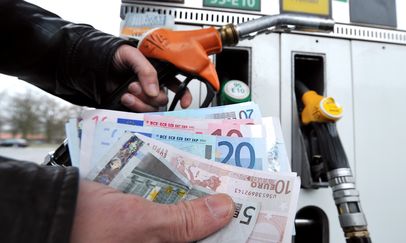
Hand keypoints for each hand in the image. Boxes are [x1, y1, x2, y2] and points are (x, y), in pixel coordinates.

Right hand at [70, 180, 234, 242]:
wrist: (47, 210)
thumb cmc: (89, 227)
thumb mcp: (143, 225)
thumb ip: (186, 221)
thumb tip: (225, 209)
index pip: (207, 241)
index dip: (228, 231)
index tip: (248, 211)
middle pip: (198, 231)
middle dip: (214, 209)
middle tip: (233, 186)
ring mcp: (148, 234)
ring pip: (182, 216)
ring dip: (196, 197)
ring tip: (215, 177)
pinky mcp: (138, 218)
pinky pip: (164, 205)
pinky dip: (175, 191)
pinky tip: (185, 175)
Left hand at [113, 45, 192, 111]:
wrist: (95, 62)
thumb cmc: (114, 55)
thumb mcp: (133, 55)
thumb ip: (146, 71)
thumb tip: (154, 92)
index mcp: (158, 72)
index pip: (176, 85)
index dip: (183, 95)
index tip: (184, 104)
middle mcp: (152, 86)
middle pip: (161, 100)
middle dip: (149, 96)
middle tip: (133, 85)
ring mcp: (141, 97)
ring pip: (150, 109)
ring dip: (139, 103)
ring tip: (126, 93)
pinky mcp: (131, 105)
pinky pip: (138, 113)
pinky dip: (132, 108)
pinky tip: (124, 99)